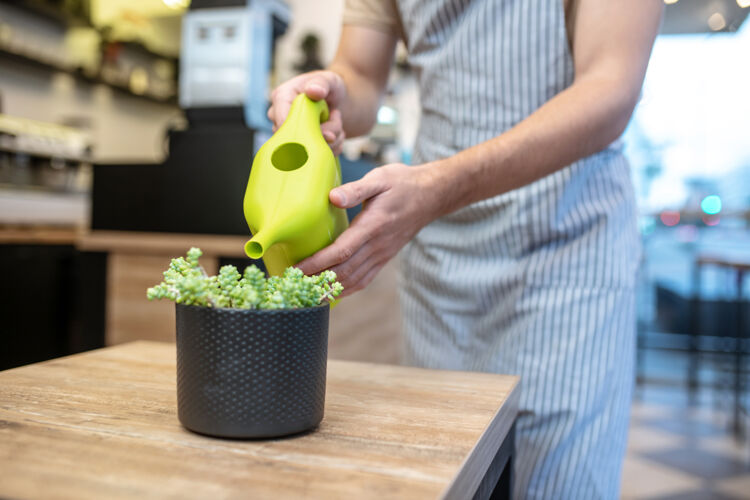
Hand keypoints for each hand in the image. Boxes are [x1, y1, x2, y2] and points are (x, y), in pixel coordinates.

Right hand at [267, 70, 346, 154]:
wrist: (341, 101)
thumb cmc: (331, 87)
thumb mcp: (329, 80)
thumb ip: (321, 83)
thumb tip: (313, 91)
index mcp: (282, 97)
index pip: (280, 119)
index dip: (299, 130)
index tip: (321, 133)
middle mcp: (281, 117)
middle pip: (294, 138)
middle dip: (322, 133)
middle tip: (337, 116)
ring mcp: (291, 133)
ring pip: (308, 150)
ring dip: (331, 140)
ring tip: (337, 121)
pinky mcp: (302, 146)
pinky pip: (316, 156)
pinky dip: (333, 148)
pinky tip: (337, 134)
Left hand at [296, 163, 442, 295]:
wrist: (432, 196)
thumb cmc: (403, 183)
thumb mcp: (380, 178)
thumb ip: (356, 189)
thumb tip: (332, 197)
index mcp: (373, 226)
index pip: (341, 251)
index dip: (318, 263)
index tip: (297, 268)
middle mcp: (378, 246)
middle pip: (344, 272)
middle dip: (317, 280)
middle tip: (292, 284)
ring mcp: (382, 255)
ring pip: (353, 280)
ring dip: (329, 290)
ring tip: (306, 293)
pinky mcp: (384, 258)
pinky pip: (364, 280)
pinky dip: (346, 290)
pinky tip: (331, 293)